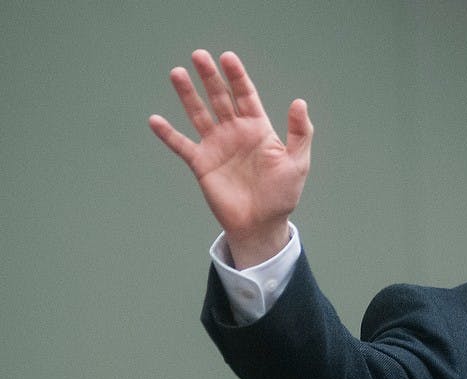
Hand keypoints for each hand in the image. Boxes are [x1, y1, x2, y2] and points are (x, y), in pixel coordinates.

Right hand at [149, 50, 312, 267]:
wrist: (261, 224)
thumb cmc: (282, 194)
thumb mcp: (297, 162)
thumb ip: (299, 133)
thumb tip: (299, 102)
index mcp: (258, 128)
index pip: (245, 95)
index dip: (236, 76)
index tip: (228, 58)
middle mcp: (235, 132)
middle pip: (219, 98)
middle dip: (210, 77)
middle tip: (199, 55)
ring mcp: (216, 146)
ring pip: (199, 114)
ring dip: (188, 95)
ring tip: (177, 73)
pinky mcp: (201, 164)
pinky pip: (182, 145)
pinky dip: (168, 134)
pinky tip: (155, 120)